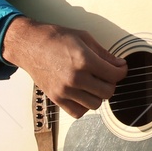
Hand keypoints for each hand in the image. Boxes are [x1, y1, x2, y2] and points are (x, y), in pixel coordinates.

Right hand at [0, 17, 126, 117]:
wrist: (29, 45)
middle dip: (111, 83)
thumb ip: (104, 54)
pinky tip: (82, 93)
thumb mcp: (84, 38)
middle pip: (108, 92)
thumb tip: (119, 65)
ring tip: (93, 84)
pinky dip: (84, 106)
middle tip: (106, 76)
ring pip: (95, 104)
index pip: (114, 75)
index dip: (122, 71)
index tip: (120, 69)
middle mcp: (75, 78)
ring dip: (98, 95)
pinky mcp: (56, 99)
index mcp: (83, 60)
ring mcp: (65, 91)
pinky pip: (78, 112)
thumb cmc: (54, 38)